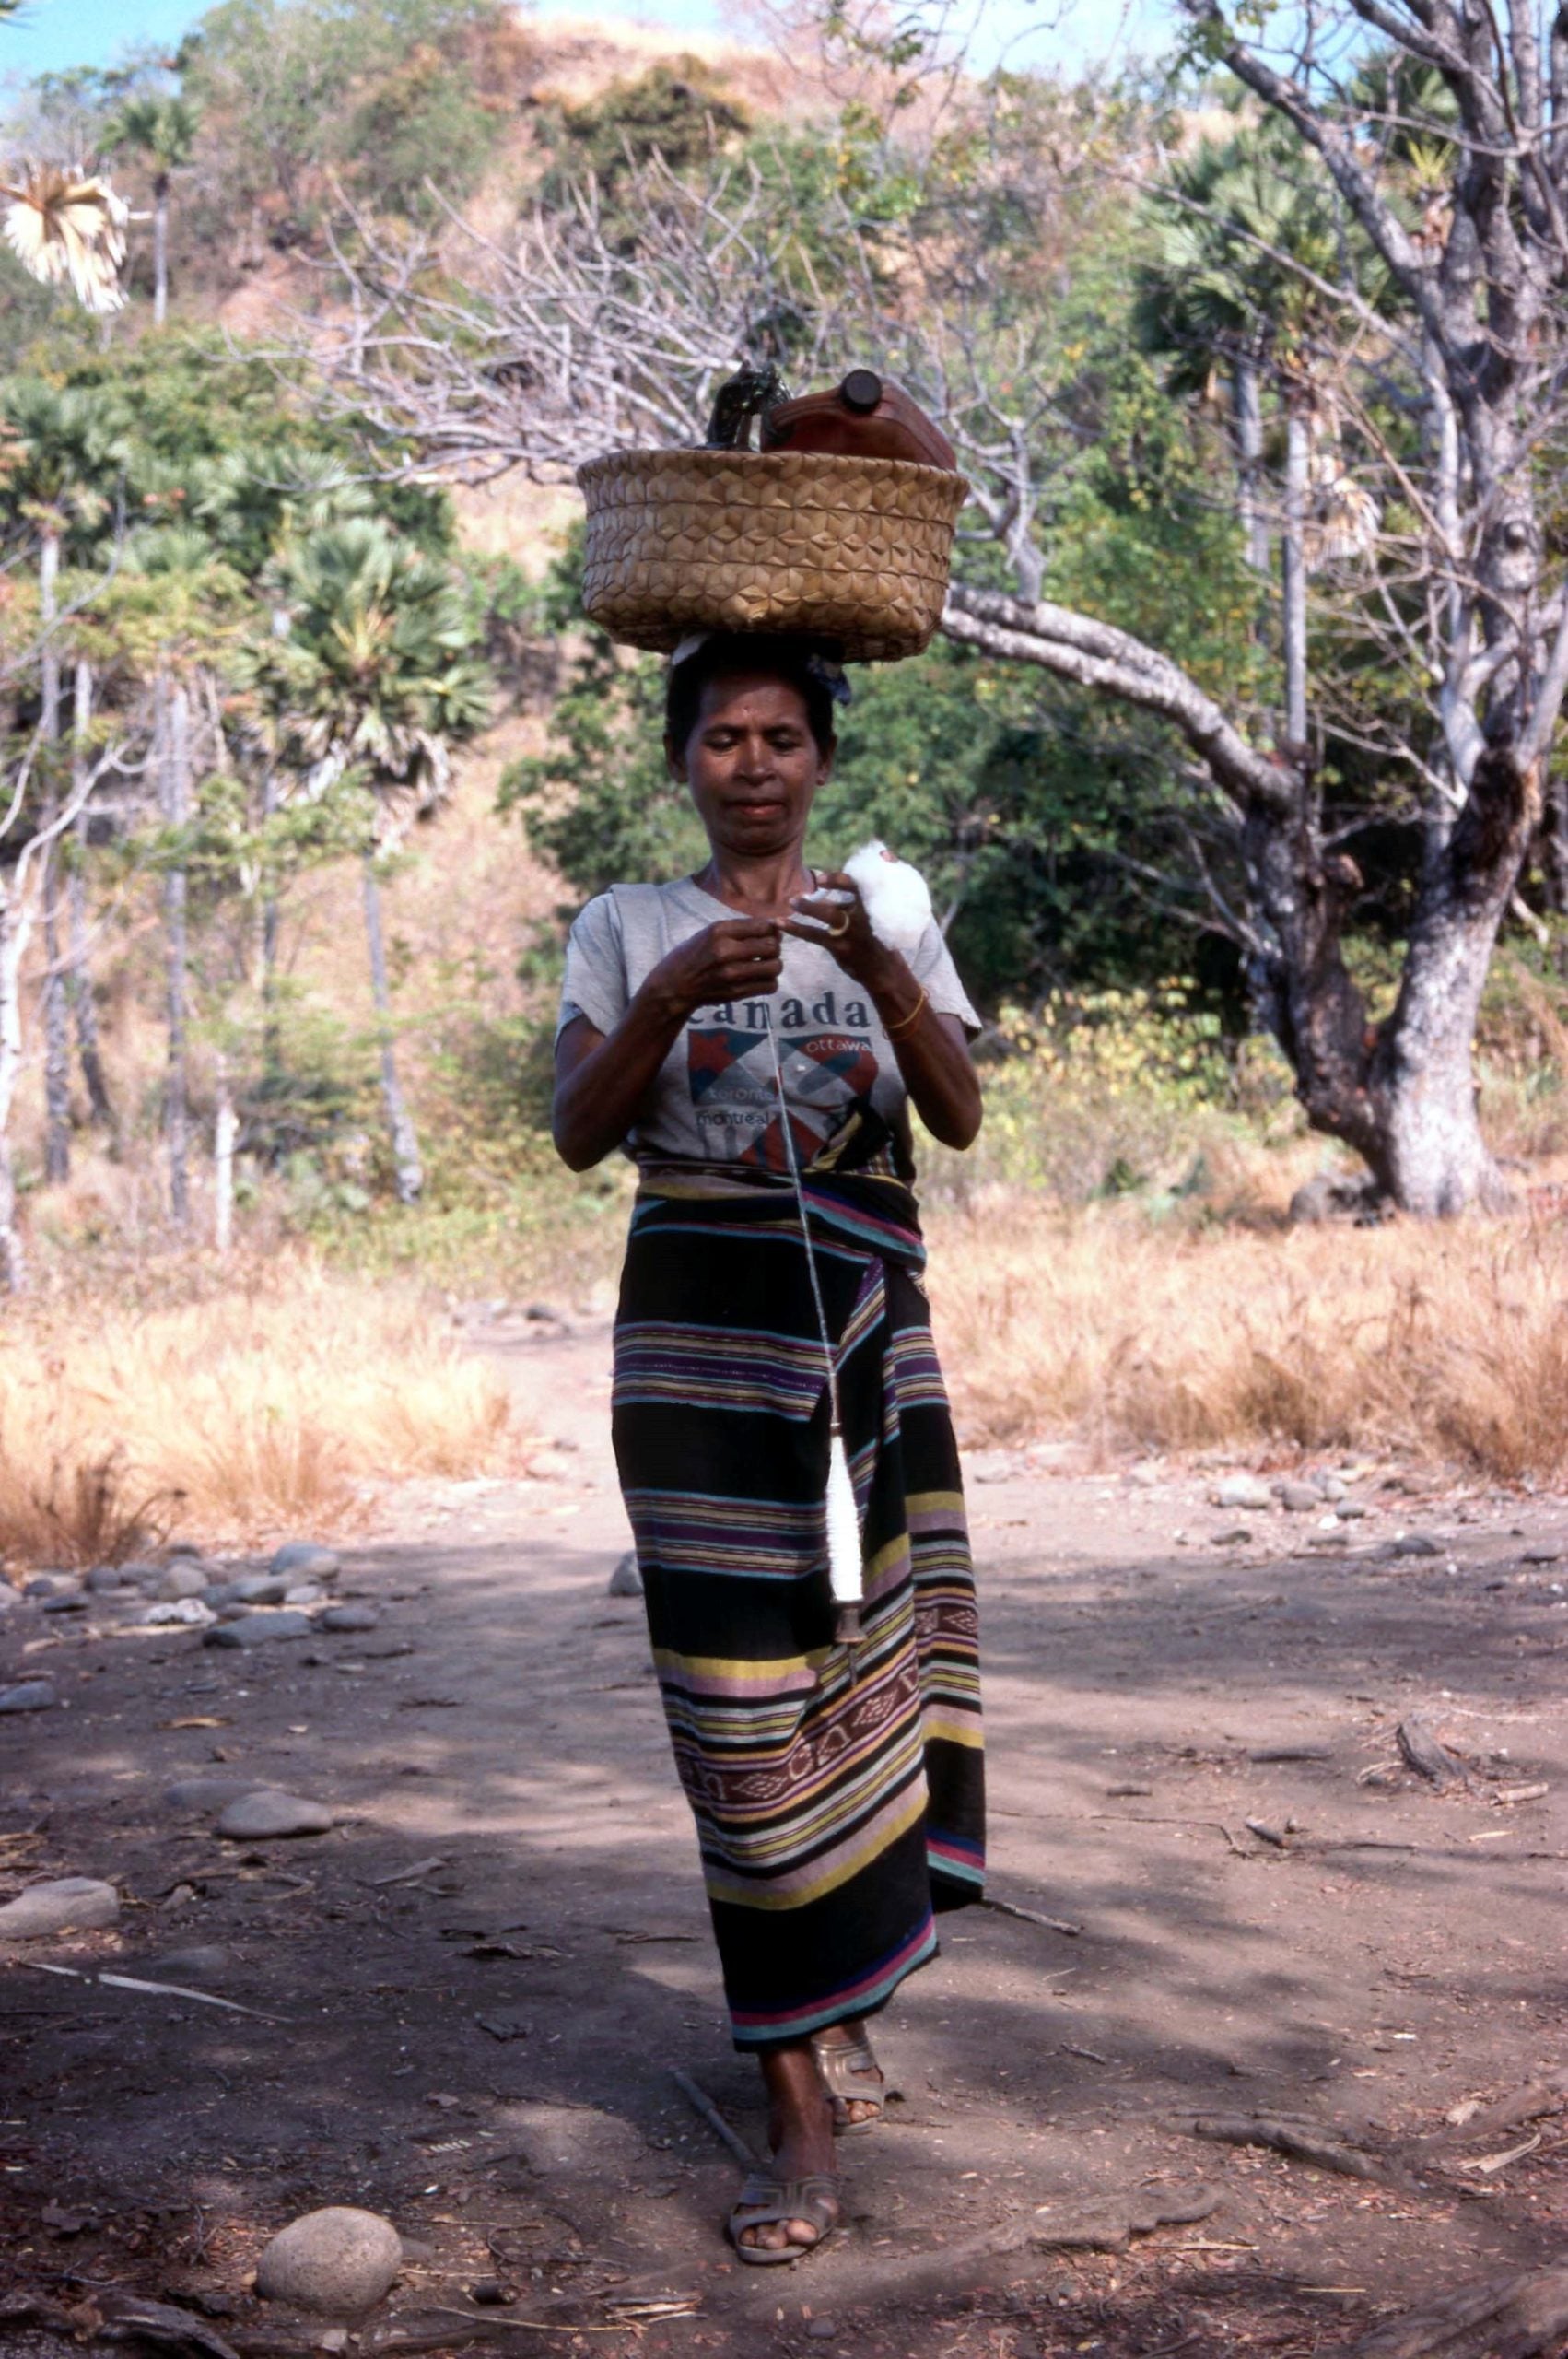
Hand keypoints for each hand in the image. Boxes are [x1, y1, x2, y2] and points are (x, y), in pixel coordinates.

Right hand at [641, 917, 782, 1019]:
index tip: (769, 934)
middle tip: (767, 950)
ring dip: (774, 965)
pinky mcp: (735, 993)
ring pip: (775, 967)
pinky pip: (769, 986)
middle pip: (772, 946)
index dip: (771, 930)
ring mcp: (731, 974)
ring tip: (765, 965)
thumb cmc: (693, 956)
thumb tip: (774, 927)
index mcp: (719, 931)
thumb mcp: (709, 933)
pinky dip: (769, 982)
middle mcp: (725, 951)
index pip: (762, 926)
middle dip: (774, 947)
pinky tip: (759, 979)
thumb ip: (739, 929)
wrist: (674, 986)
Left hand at [786, 871, 892, 987]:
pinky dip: (796, 928)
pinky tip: (780, 923)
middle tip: (811, 883)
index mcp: (870, 906)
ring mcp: (852, 933)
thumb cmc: (873, 939)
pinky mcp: (840, 948)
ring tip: (791, 902)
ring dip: (809, 907)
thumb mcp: (869, 917)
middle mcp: (863, 916)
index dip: (838, 879)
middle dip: (829, 885)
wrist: (884, 971)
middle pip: (847, 894)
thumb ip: (850, 902)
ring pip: (829, 915)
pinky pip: (814, 935)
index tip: (820, 877)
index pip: (857, 886)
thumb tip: (825, 888)